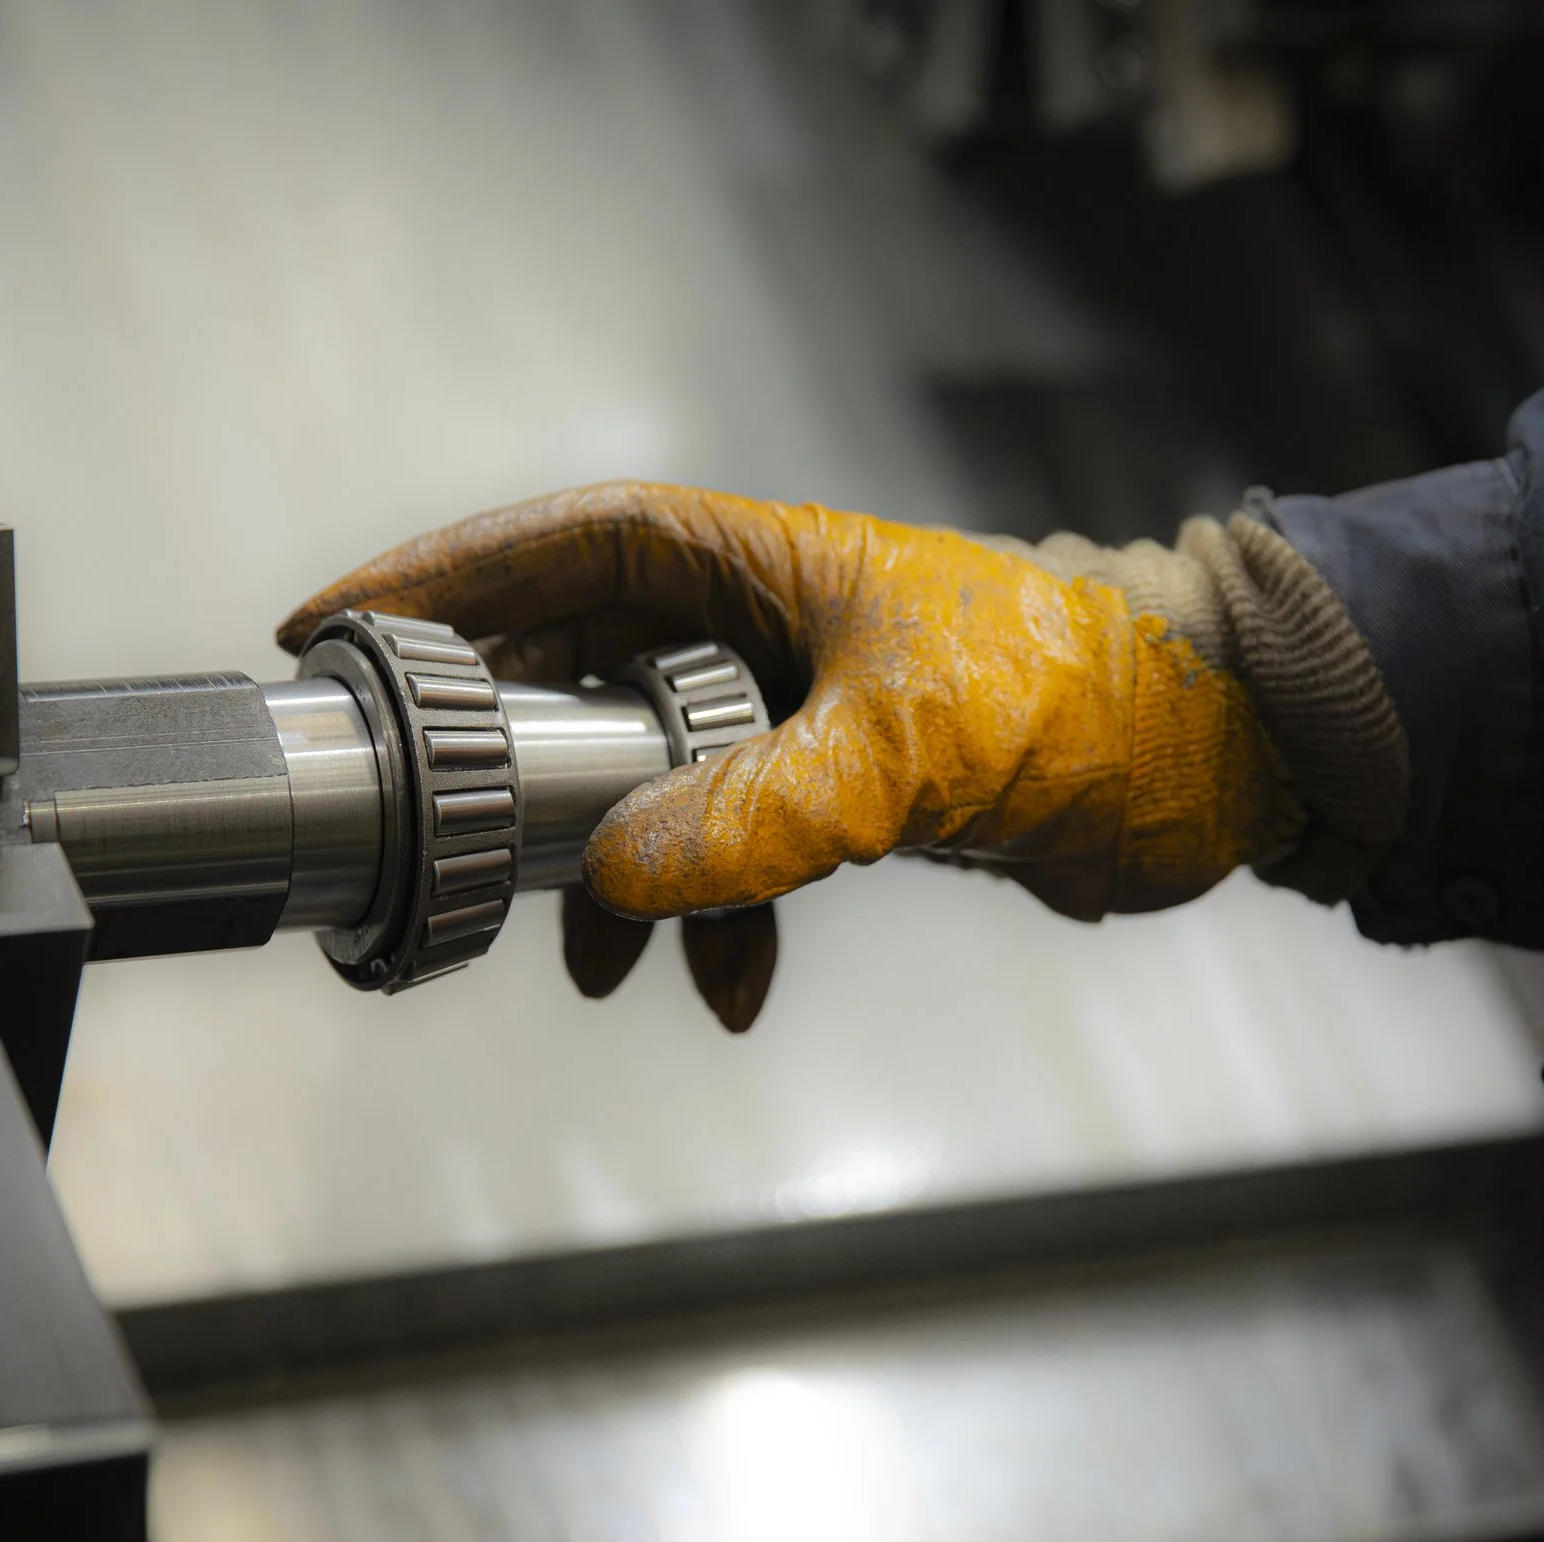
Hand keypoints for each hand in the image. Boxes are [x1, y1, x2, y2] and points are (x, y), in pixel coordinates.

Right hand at [278, 481, 1393, 1023]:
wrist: (1212, 761)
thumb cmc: (1081, 692)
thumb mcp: (912, 747)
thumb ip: (760, 813)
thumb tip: (620, 878)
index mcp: (754, 562)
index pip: (559, 548)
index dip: (438, 582)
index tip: (331, 628)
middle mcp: (756, 627)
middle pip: (577, 675)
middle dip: (515, 764)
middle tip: (439, 833)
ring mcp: (791, 714)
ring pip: (645, 787)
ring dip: (614, 879)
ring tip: (591, 961)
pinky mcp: (836, 795)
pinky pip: (727, 858)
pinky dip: (712, 926)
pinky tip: (724, 991)